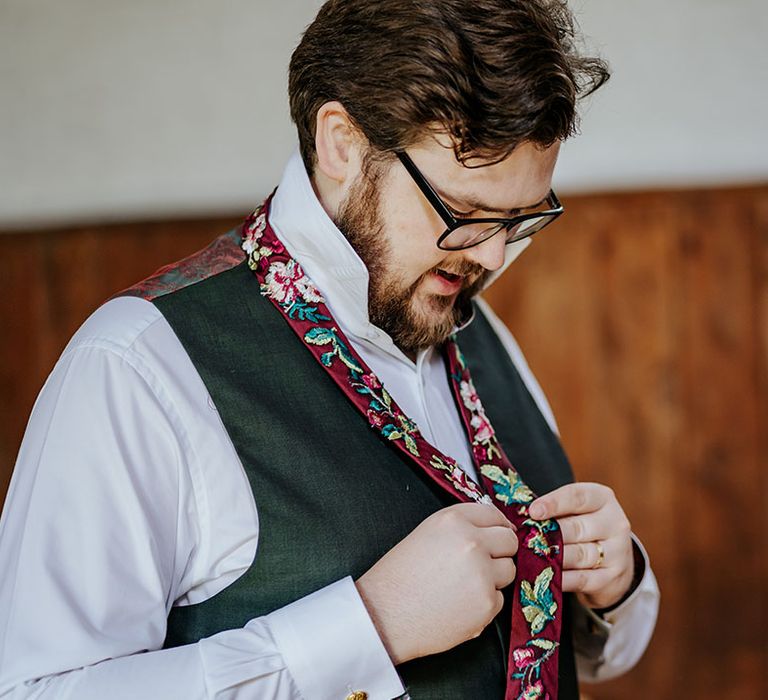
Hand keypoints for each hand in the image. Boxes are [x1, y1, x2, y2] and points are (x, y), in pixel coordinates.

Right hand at [355, 502, 517, 664]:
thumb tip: (494, 529)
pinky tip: (459, 605)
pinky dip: (484, 604)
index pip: (493, 514)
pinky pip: (499, 599)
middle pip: (509, 540)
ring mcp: (482, 573)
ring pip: (508, 570)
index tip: (498, 534)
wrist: (384, 614)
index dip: (497, 525)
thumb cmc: (399, 577)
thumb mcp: (426, 534)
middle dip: (501, 551)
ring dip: (493, 578)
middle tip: (483, 563)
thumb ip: (460, 527)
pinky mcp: (486, 604)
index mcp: (453, 520)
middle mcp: (471, 542)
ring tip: (462, 585)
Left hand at [529, 483, 633, 609]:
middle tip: (524, 540)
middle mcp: (614, 523)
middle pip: (576, 528)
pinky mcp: (613, 577)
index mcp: (602, 499)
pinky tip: (546, 578)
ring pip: (579, 554)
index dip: (553, 503)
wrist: (614, 562)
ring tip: (530, 559)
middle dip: (548, 535)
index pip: (577, 496)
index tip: (532, 511)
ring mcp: (617, 552)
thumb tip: (520, 514)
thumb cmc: (583, 528)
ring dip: (552, 558)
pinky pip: (582, 579)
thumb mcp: (575, 511)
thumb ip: (554, 511)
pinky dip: (562, 579)